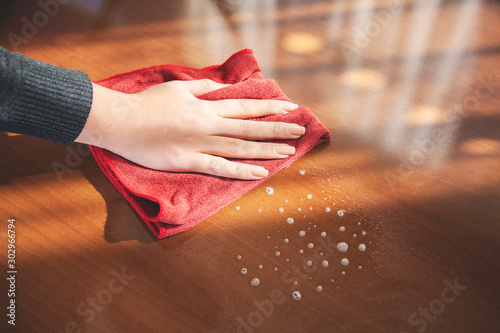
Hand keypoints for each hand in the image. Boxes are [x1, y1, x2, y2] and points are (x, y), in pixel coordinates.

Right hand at [75, 79, 304, 179]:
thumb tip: (222, 89)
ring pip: (239, 148)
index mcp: (206, 107)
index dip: (269, 107)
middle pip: (249, 127)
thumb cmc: (148, 104)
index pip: (245, 106)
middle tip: (300, 129)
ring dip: (266, 150)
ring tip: (288, 152)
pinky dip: (240, 171)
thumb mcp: (177, 88)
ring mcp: (199, 145)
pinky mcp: (188, 162)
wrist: (120, 121)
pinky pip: (219, 168)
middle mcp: (208, 125)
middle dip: (277, 128)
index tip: (290, 108)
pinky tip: (260, 173)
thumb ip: (202, 88)